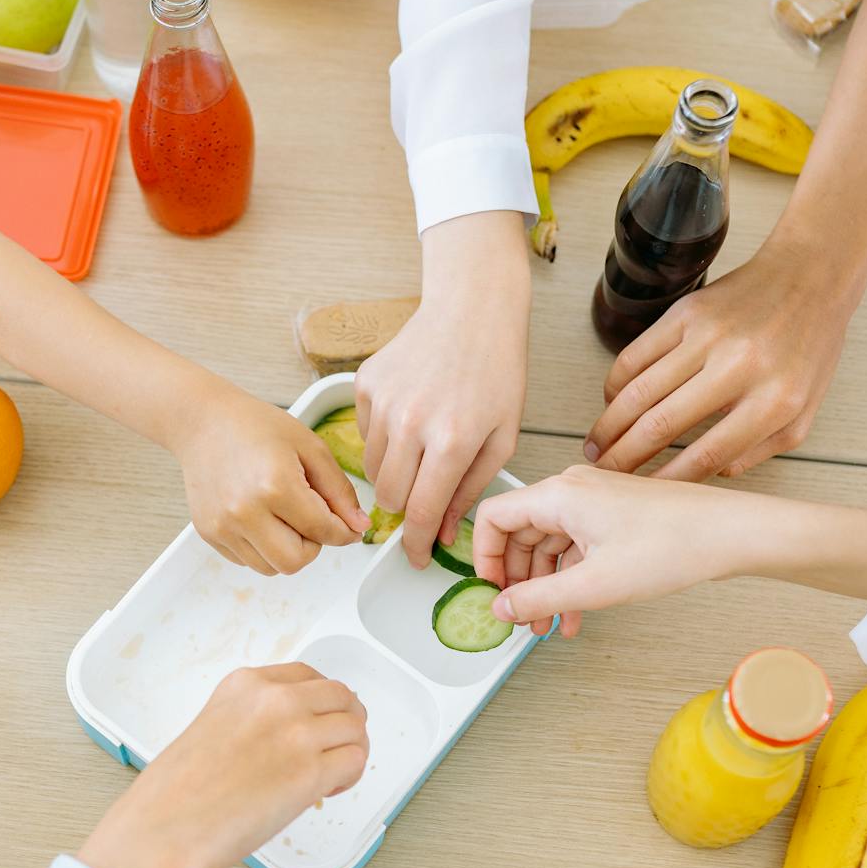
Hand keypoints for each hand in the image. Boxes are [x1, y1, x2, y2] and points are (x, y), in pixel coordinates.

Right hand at [77, 664, 370, 867]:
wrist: (163, 829)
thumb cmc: (175, 795)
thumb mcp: (211, 728)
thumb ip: (252, 721)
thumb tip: (285, 740)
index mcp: (245, 685)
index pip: (307, 675)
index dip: (322, 700)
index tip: (321, 718)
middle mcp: (275, 700)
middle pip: (340, 695)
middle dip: (346, 721)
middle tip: (338, 746)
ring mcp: (296, 733)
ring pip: (355, 727)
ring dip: (351, 751)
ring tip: (331, 776)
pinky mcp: (310, 772)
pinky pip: (356, 761)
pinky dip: (350, 777)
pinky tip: (327, 791)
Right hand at [174, 393, 368, 575]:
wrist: (203, 422)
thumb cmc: (255, 427)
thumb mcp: (309, 447)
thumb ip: (339, 490)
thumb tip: (359, 526)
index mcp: (275, 486)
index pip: (323, 532)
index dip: (344, 532)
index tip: (347, 528)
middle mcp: (245, 512)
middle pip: (295, 562)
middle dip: (312, 546)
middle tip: (309, 519)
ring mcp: (223, 526)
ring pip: (270, 568)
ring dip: (285, 550)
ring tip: (282, 515)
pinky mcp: (209, 533)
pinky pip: (247, 560)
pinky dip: (261, 547)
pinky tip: (259, 515)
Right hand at [356, 210, 528, 567]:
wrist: (471, 309)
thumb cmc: (497, 371)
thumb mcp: (502, 437)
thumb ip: (470, 488)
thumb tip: (441, 531)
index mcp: (452, 440)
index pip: (420, 512)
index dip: (415, 544)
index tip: (413, 558)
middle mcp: (411, 423)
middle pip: (389, 496)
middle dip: (405, 508)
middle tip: (423, 497)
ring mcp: (383, 402)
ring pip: (372, 469)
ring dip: (394, 473)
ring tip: (422, 449)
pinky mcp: (365, 384)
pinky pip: (364, 434)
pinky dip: (383, 439)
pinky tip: (410, 416)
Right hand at [473, 466, 763, 636]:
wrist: (729, 534)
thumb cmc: (673, 544)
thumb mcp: (594, 584)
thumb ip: (538, 598)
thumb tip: (502, 608)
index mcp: (558, 495)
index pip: (493, 517)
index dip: (483, 557)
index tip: (490, 591)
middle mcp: (572, 491)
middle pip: (520, 534)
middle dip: (517, 581)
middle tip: (520, 617)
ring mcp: (595, 502)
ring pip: (549, 545)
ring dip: (545, 587)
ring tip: (548, 625)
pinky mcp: (614, 516)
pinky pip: (576, 548)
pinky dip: (570, 580)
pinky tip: (576, 615)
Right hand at [584, 242, 854, 481]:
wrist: (810, 277)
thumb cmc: (808, 347)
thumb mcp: (804, 412)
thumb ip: (762, 450)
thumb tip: (712, 474)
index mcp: (774, 401)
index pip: (707, 455)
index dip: (667, 480)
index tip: (643, 494)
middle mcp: (739, 367)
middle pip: (662, 425)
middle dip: (623, 458)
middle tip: (604, 474)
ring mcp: (709, 336)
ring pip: (640, 391)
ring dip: (610, 425)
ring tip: (596, 446)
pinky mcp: (686, 311)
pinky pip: (636, 354)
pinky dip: (615, 383)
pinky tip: (611, 402)